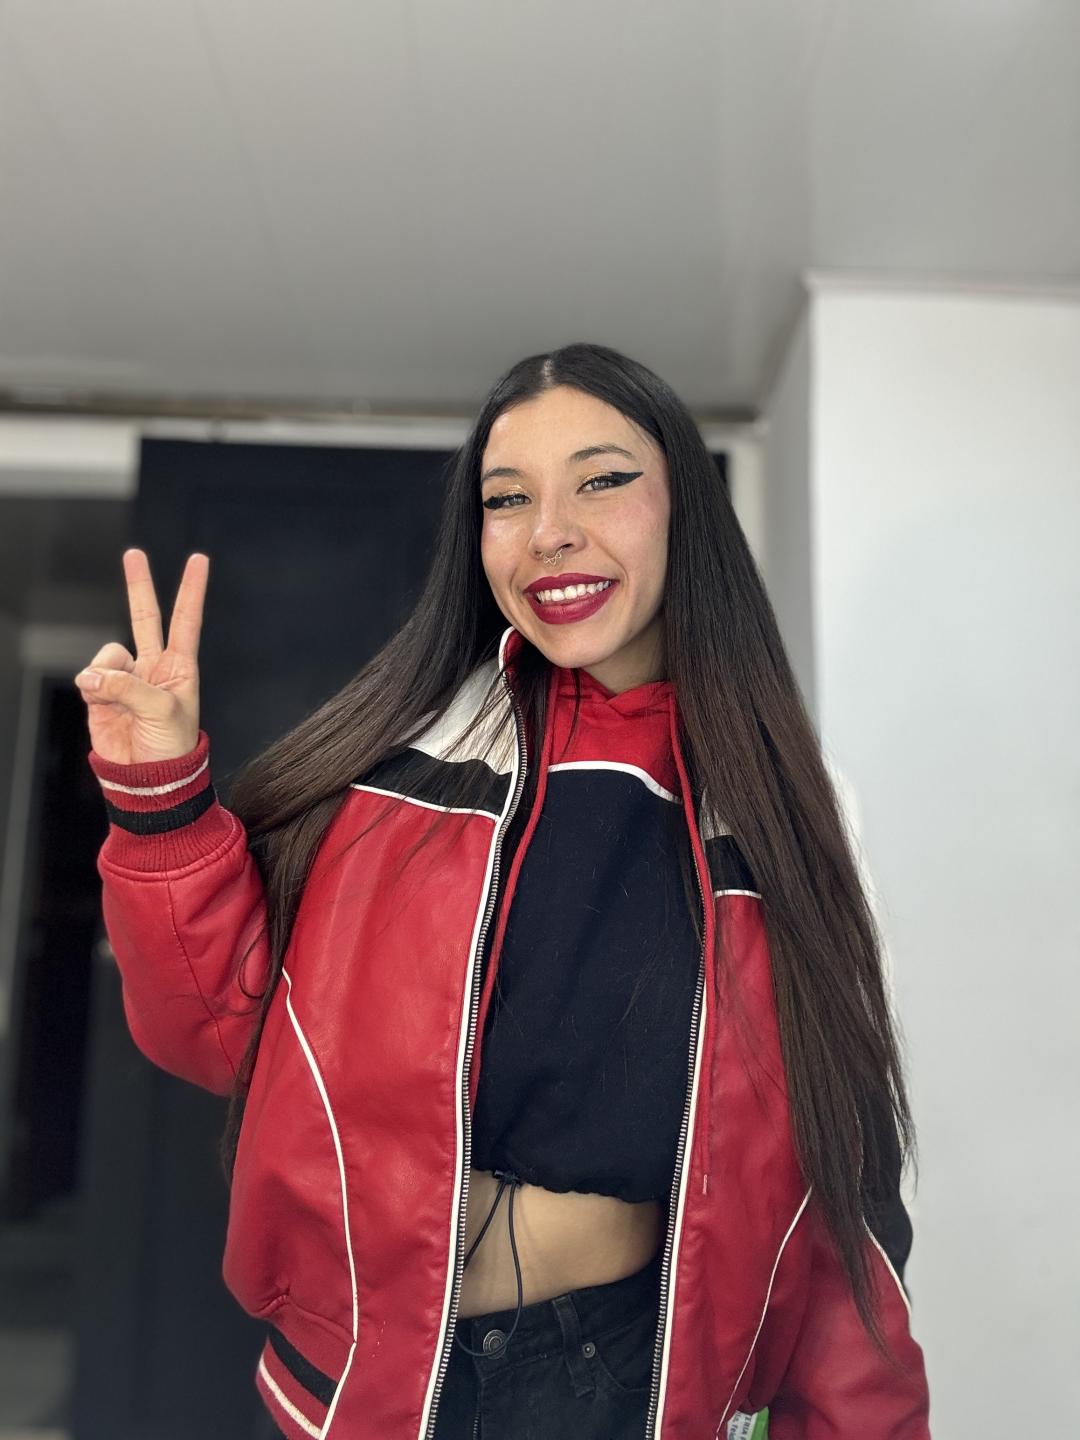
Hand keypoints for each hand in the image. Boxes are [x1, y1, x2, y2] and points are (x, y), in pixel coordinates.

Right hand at [75, 548, 207, 764]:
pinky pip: (89, 676)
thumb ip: (129, 687)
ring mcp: (126, 678)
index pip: (187, 620)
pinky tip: (100, 703)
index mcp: (180, 668)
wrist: (148, 780)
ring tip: (114, 698)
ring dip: (106, 672)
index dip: (191, 590)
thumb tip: (93, 676)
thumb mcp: (162, 713)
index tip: (199, 560)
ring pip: (108, 654)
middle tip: (134, 554)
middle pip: (144, 617)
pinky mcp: (101, 693)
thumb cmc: (171, 749)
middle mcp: (153, 667)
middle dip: (138, 585)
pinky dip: (91, 687)